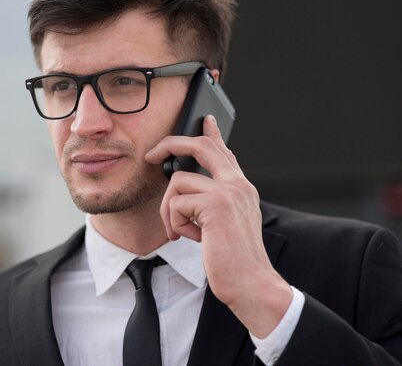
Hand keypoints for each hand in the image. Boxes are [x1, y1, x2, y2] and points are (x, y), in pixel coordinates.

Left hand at [145, 115, 291, 337]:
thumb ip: (211, 202)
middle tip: (151, 155)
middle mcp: (237, 184)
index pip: (224, 152)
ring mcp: (228, 191)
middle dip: (169, 144)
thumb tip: (183, 189)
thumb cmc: (234, 259)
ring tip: (183, 232)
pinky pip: (176, 204)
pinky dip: (176, 224)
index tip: (205, 119)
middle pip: (200, 146)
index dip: (212, 134)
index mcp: (241, 187)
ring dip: (170, 211)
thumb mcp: (224, 224)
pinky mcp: (216, 205)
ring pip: (177, 182)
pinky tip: (194, 239)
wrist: (251, 284)